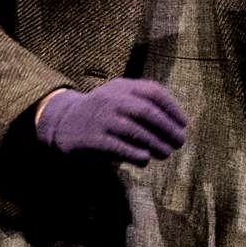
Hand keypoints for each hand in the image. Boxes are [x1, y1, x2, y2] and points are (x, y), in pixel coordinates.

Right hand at [34, 79, 187, 163]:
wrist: (61, 122)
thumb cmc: (103, 113)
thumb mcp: (120, 97)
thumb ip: (145, 102)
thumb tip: (178, 123)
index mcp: (121, 87)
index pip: (153, 92)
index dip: (173, 109)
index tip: (184, 124)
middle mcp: (111, 100)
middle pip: (146, 112)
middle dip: (167, 128)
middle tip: (179, 142)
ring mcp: (100, 119)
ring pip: (134, 130)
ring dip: (155, 144)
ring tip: (166, 154)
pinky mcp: (91, 139)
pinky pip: (117, 147)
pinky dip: (135, 154)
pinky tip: (145, 159)